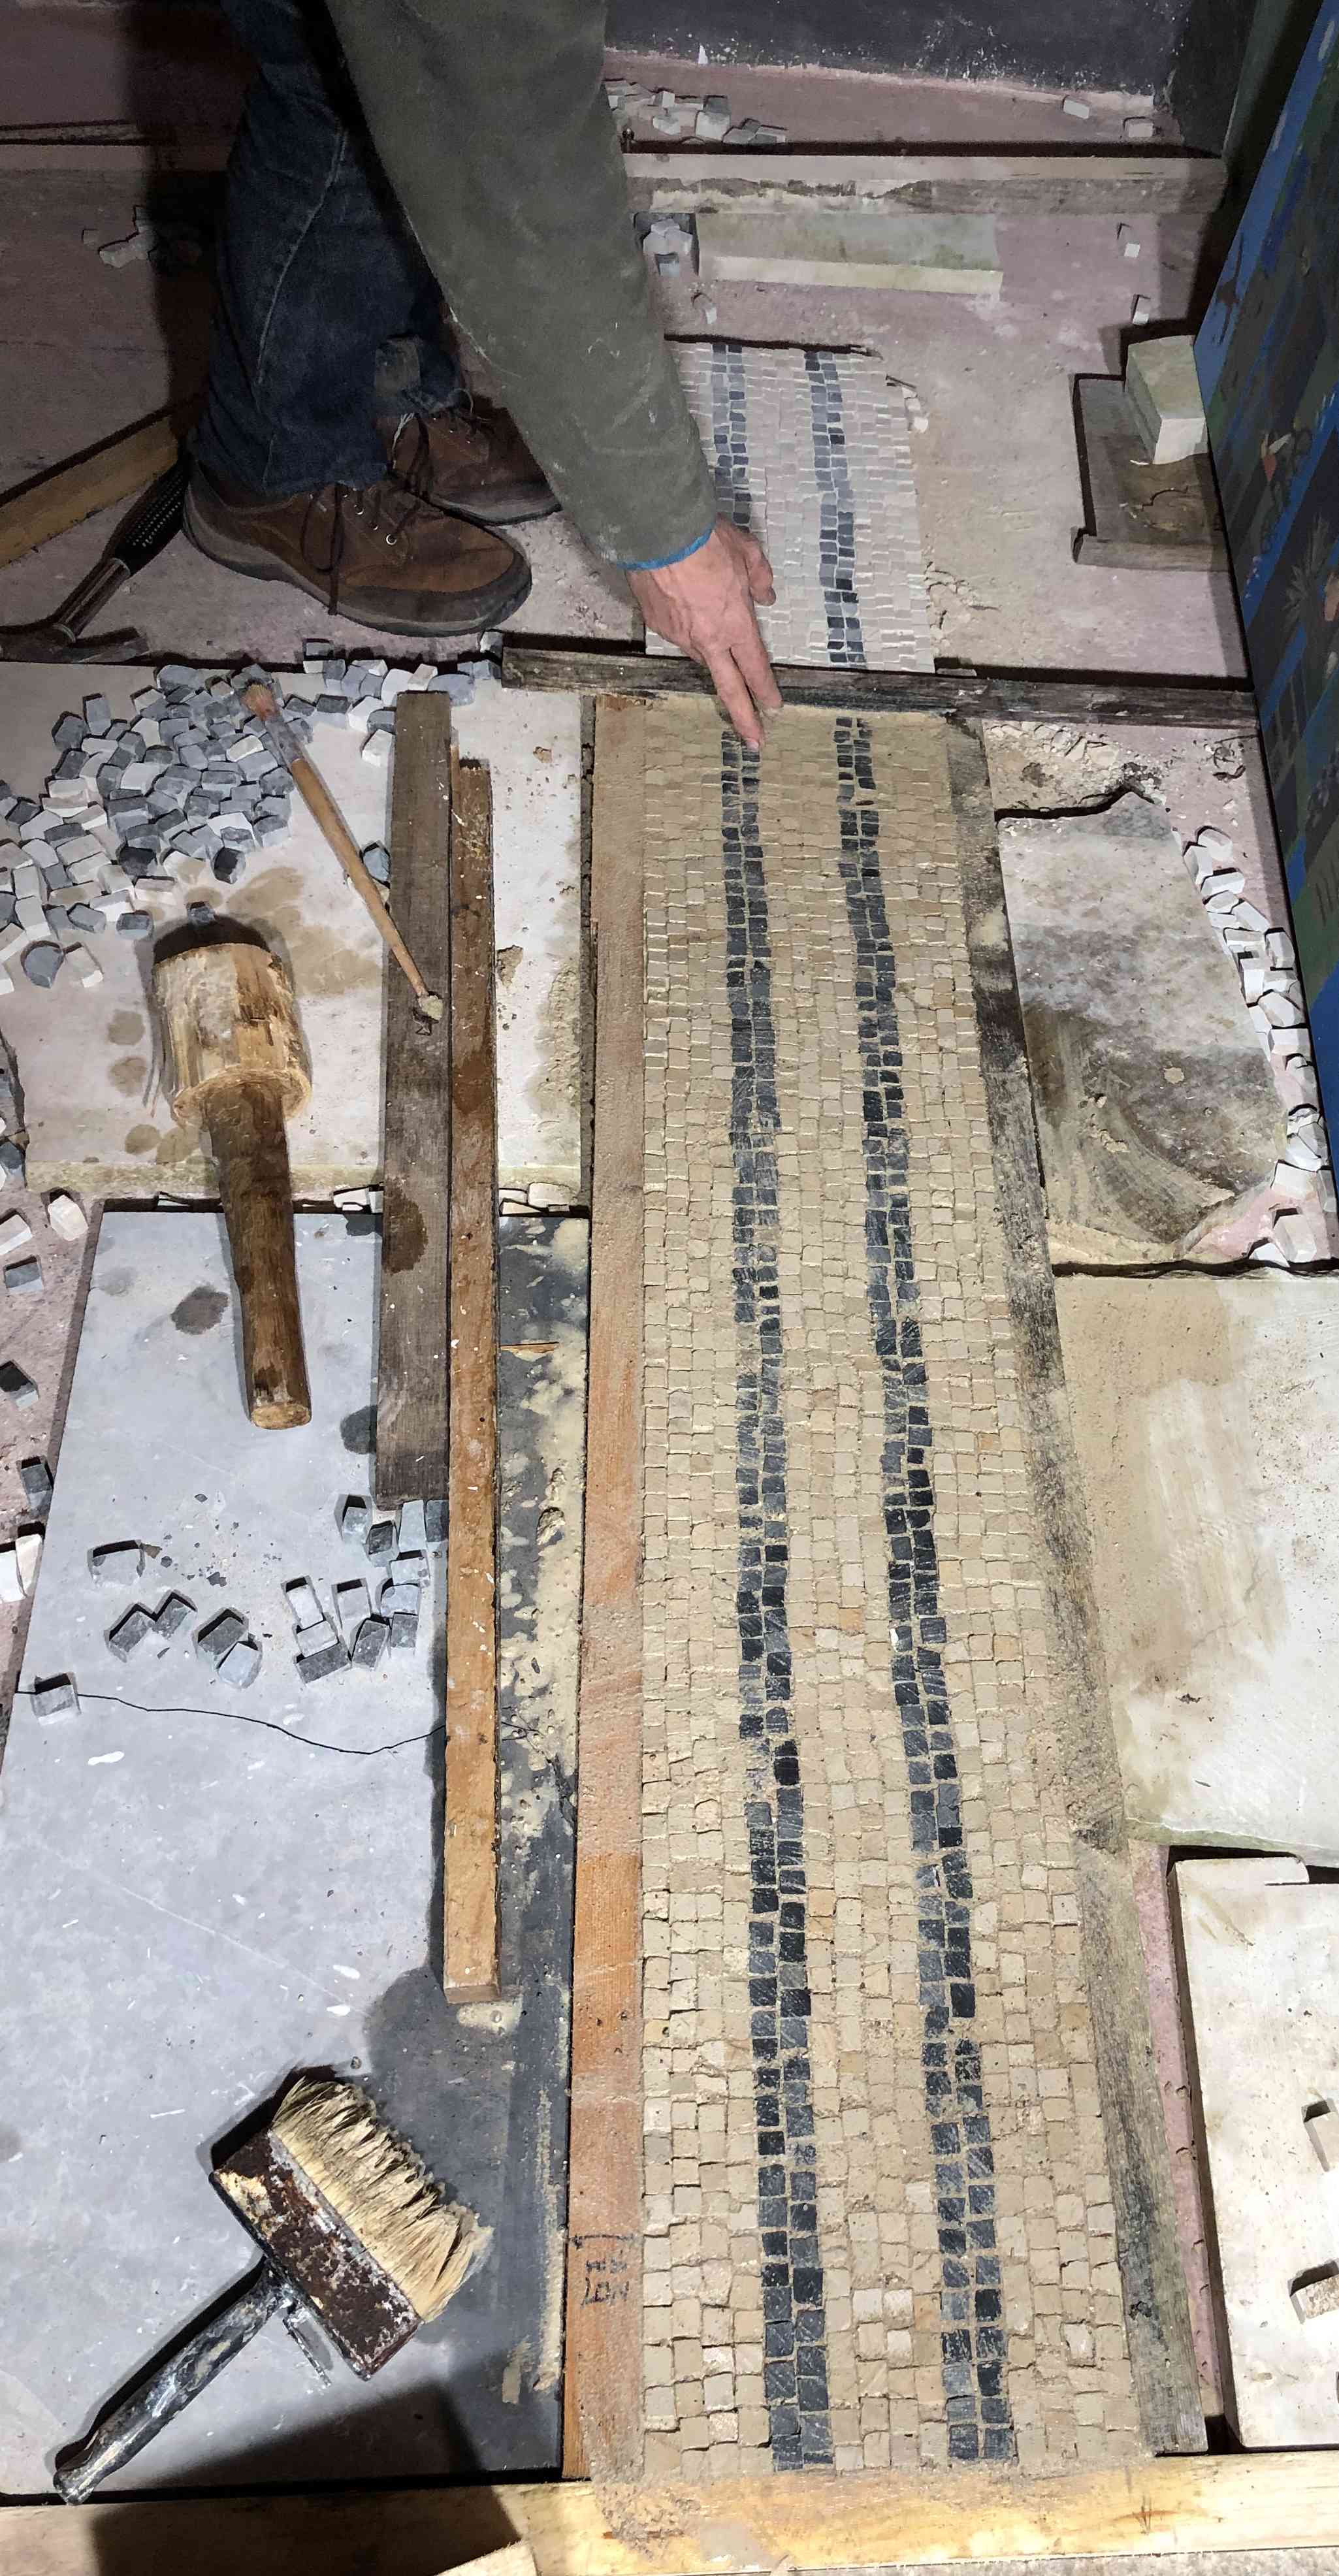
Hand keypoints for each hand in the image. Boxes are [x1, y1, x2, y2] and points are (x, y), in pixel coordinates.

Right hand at [628, 519, 781, 750]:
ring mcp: (680, 636)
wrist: (659, 532)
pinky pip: (677, 631)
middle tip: (755, 742)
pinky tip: (682, 601)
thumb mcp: (747, 552)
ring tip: (705, 616)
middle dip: (744, 718)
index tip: (775, 709)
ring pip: (700, 653)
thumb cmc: (707, 540)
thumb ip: (760, 578)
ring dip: (709, 647)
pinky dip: (684, 623)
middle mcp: (708, 639)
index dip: (766, 691)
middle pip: (729, 687)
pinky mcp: (657, 625)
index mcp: (736, 625)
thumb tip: (766, 594)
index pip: (755, 668)